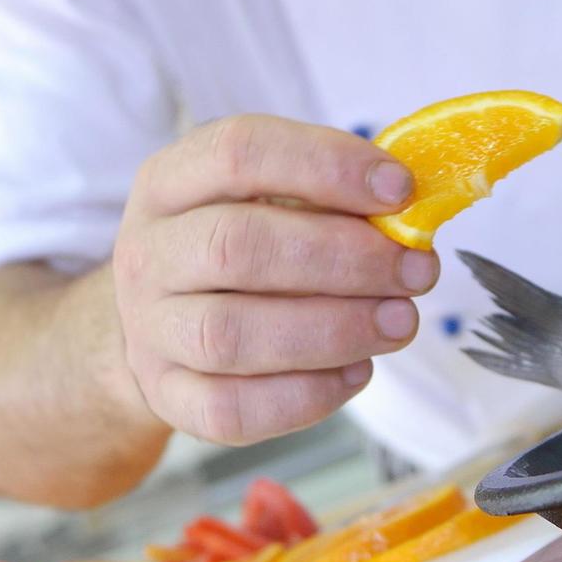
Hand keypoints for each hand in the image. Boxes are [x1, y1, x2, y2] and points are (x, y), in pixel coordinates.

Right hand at [111, 115, 435, 443]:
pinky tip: (357, 371)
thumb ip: (326, 196)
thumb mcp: (266, 198)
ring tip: (399, 321)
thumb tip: (407, 212)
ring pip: (230, 334)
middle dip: (343, 258)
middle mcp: (146, 252)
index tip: (401, 190)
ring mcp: (149, 330)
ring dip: (333, 330)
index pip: (237, 152)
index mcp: (169, 182)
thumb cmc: (237, 248)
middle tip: (415, 270)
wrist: (163, 325)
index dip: (326, 166)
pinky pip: (231, 409)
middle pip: (235, 246)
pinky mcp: (167, 397)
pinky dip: (307, 394)